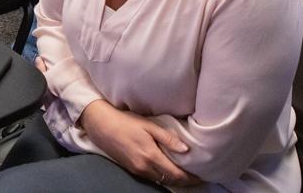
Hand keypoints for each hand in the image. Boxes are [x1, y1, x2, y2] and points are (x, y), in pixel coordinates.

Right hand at [79, 101, 197, 187]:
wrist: (101, 125)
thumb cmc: (125, 121)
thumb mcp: (148, 125)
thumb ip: (167, 138)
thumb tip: (186, 149)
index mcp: (151, 156)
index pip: (176, 173)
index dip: (190, 177)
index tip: (201, 175)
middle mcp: (144, 167)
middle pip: (170, 180)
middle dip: (185, 181)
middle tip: (198, 177)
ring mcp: (137, 170)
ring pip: (161, 180)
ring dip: (175, 180)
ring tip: (187, 176)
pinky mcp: (132, 169)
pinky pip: (152, 178)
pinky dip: (163, 177)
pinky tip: (169, 172)